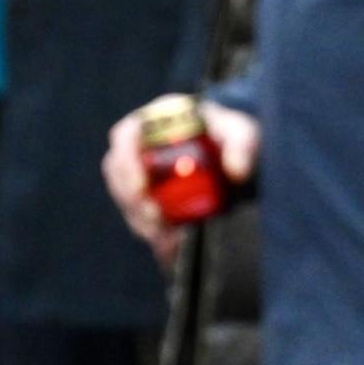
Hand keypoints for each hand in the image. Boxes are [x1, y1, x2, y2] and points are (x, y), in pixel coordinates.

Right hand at [102, 99, 259, 264]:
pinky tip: (170, 245)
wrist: (242, 156)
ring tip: (166, 235)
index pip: (125, 136)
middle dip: (132, 200)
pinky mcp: (149, 199)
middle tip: (155, 218)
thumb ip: (242, 145)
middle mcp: (141, 146)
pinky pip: (140, 219)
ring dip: (141, 220)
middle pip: (118, 174)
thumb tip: (237, 171)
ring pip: (127, 200)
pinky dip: (153, 233)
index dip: (126, 161)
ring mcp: (141, 174)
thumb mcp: (245, 134)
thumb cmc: (237, 135)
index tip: (141, 188)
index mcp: (157, 119)